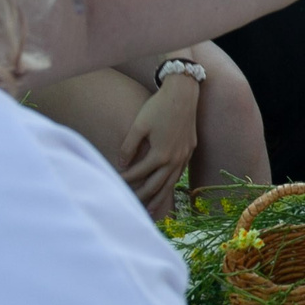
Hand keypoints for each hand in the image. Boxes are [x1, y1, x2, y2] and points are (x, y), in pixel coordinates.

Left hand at [118, 67, 199, 214]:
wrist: (183, 93)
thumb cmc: (158, 106)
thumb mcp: (139, 125)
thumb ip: (128, 147)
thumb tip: (121, 165)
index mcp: (160, 154)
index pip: (138, 174)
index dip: (125, 181)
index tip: (114, 185)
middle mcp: (174, 159)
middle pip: (156, 186)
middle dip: (142, 198)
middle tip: (131, 208)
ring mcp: (184, 156)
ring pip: (170, 184)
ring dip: (160, 198)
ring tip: (151, 211)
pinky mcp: (189, 151)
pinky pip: (179, 175)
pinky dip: (171, 185)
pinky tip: (166, 189)